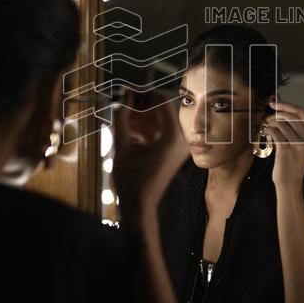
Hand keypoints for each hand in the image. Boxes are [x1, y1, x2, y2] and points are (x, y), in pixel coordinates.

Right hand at [112, 90, 188, 220]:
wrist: (140, 206)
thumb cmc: (131, 180)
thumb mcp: (122, 147)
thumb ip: (122, 119)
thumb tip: (122, 98)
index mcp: (172, 137)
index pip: (163, 102)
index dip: (144, 96)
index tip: (127, 96)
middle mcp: (181, 140)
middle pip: (163, 111)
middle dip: (142, 107)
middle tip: (124, 108)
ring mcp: (179, 147)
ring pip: (161, 121)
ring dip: (143, 118)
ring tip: (124, 122)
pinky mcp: (174, 153)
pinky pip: (162, 132)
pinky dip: (147, 129)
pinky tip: (131, 133)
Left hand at [263, 101, 303, 194]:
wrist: (290, 184)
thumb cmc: (293, 164)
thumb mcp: (301, 147)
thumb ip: (297, 131)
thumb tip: (282, 113)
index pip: (302, 113)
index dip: (287, 106)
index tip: (275, 104)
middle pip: (291, 116)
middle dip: (277, 114)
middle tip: (268, 116)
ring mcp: (298, 145)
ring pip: (281, 124)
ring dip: (270, 123)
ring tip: (266, 127)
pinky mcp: (287, 151)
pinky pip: (275, 133)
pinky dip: (267, 130)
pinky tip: (265, 132)